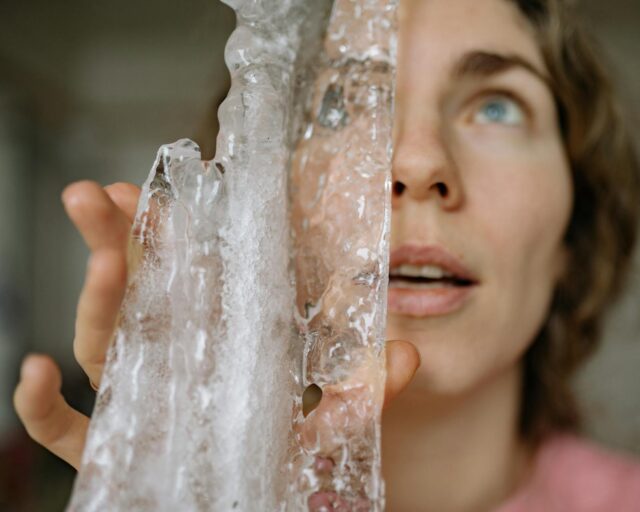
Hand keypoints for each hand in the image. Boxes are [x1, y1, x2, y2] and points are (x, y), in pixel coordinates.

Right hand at [13, 180, 419, 469]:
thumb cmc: (283, 458)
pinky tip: (32, 371)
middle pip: (134, 296)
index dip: (168, 234)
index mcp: (214, 342)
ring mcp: (138, 406)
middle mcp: (169, 364)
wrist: (260, 507)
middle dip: (115, 241)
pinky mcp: (115, 454)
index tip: (153, 189)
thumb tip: (409, 353)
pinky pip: (67, 432)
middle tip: (97, 195)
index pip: (187, 278)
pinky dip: (39, 408)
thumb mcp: (331, 422)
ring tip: (100, 259)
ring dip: (91, 298)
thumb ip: (364, 391)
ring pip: (100, 345)